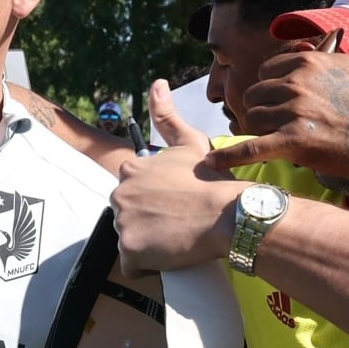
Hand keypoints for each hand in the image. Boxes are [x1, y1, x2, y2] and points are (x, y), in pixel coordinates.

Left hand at [111, 80, 239, 274]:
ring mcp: (123, 223)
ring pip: (131, 239)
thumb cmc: (213, 180)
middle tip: (179, 222)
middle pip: (128, 216)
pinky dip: (147, 264)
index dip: (154, 201)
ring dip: (149, 243)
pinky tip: (169, 255)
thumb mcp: (190, 142)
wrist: (228, 214)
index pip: (132, 193)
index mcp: (130, 170)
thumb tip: (157, 83)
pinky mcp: (130, 250)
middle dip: (149, 222)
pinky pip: (132, 265)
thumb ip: (167, 115)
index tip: (175, 204)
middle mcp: (120, 194)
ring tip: (177, 238)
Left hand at [206, 0, 348, 206]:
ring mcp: (294, 112)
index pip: (266, 71)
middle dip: (264, 109)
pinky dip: (229, 157)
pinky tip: (210, 163)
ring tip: (280, 138)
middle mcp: (298, 83)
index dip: (273, 88)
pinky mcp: (291, 141)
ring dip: (260, 131)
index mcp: (308, 61)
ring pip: (252, 119)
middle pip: (255, 94)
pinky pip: (251, 147)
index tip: (288, 100)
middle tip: (283, 123)